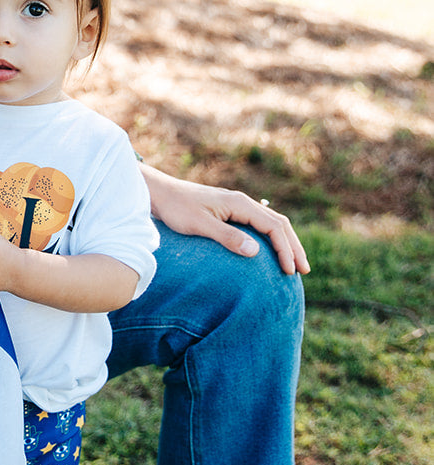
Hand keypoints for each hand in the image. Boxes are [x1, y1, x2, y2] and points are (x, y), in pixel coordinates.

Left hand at [141, 166, 308, 275]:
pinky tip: (271, 252)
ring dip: (285, 242)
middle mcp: (243, 202)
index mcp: (240, 204)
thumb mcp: (200, 225)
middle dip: (293, 247)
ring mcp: (237, 206)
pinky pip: (259, 224)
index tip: (291, 270)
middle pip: (279, 223)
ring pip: (271, 222)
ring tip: (294, 263)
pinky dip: (271, 238)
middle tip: (304, 270)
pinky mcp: (230, 211)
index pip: (274, 227)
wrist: (160, 193)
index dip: (285, 249)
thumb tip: (257, 252)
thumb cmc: (176, 209)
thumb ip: (228, 237)